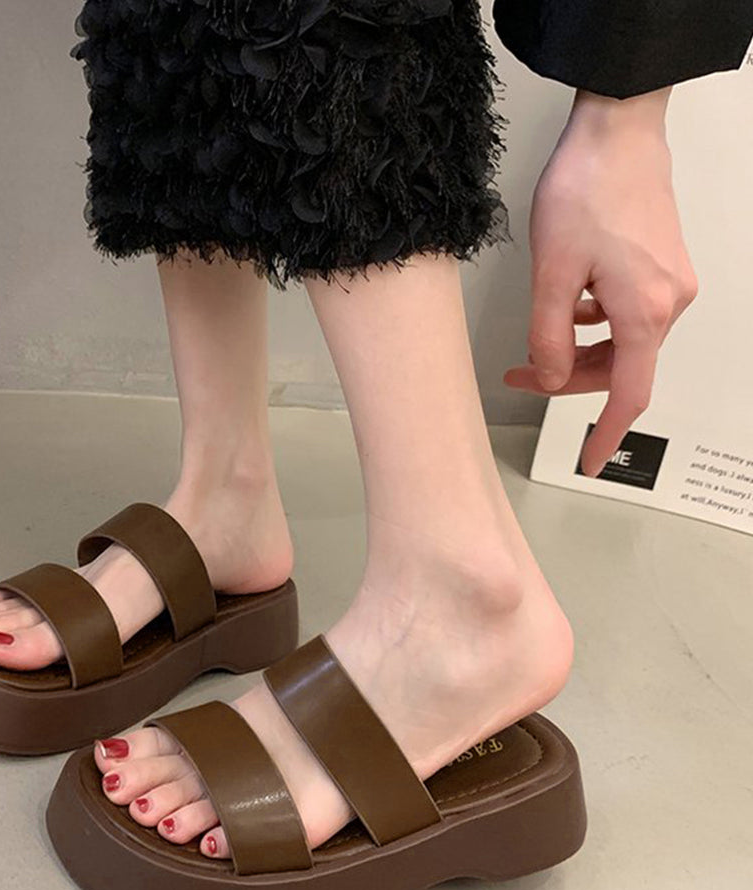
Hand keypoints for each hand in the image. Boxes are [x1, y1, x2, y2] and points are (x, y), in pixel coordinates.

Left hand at [503, 87, 698, 476]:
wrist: (618, 127)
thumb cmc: (586, 190)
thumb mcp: (551, 274)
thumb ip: (548, 337)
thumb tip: (546, 379)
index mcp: (644, 313)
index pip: (627, 396)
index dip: (605, 434)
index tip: (591, 462)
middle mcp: (669, 302)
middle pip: (618, 368)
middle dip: (566, 378)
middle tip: (518, 373)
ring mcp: (671, 282)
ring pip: (620, 342)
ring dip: (577, 349)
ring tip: (536, 335)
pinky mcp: (662, 265)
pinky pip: (626, 315)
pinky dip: (593, 322)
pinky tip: (569, 301)